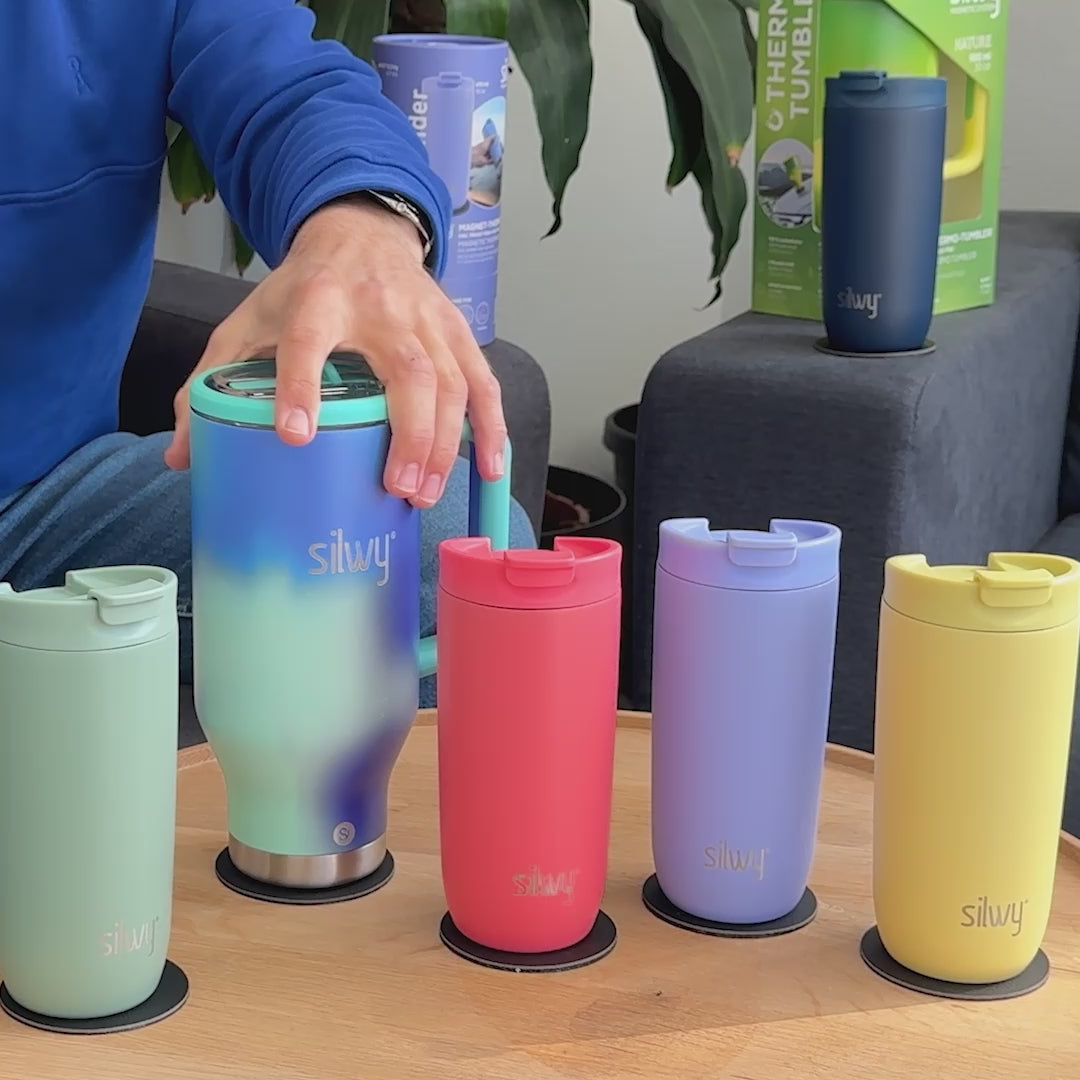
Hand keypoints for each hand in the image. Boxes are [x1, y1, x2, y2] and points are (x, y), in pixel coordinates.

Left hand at [164, 197, 506, 507]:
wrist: (361, 232)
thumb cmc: (303, 288)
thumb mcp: (247, 322)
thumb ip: (209, 382)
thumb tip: (180, 458)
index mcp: (319, 299)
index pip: (309, 339)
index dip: (302, 385)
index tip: (295, 434)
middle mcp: (381, 308)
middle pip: (408, 371)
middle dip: (408, 434)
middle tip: (397, 488)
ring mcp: (427, 320)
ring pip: (451, 383)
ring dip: (446, 443)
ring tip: (425, 493)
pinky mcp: (457, 333)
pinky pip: (484, 383)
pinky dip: (491, 427)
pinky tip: (489, 469)